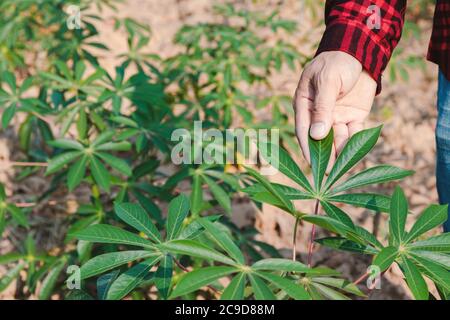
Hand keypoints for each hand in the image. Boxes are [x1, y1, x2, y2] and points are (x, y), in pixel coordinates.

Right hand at [293, 51, 375, 167]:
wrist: (362, 50)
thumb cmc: (338, 61)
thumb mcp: (328, 81)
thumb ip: (323, 107)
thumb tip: (316, 135)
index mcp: (305, 103)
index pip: (304, 128)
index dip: (307, 146)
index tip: (311, 163)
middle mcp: (319, 113)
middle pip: (320, 138)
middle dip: (324, 155)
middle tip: (327, 174)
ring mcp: (337, 116)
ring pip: (337, 139)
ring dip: (339, 153)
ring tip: (341, 170)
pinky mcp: (354, 117)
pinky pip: (354, 134)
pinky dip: (355, 144)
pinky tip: (355, 156)